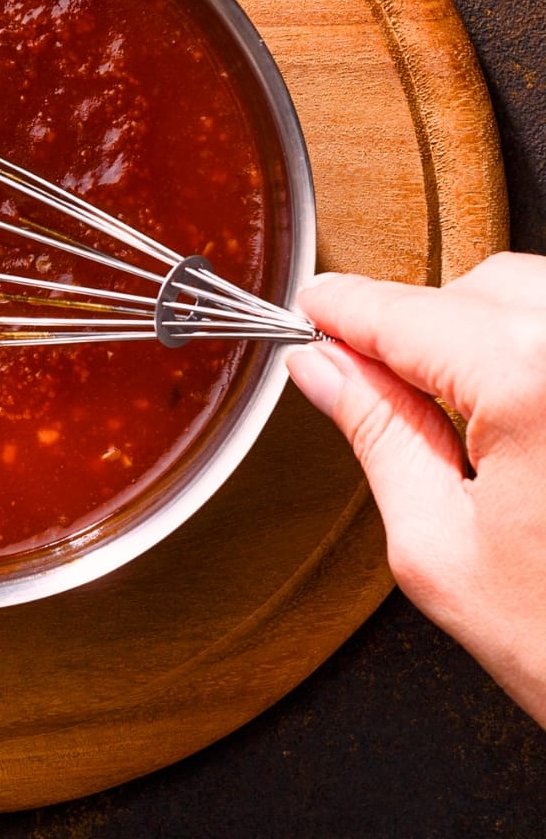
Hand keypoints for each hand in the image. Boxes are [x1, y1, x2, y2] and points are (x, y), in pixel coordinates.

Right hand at [287, 254, 545, 726]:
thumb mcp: (440, 549)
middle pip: (472, 289)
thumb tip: (324, 369)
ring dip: (482, 336)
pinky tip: (523, 422)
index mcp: (533, 380)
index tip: (314, 311)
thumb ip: (377, 435)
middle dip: (418, 331)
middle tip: (377, 392)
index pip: (404, 313)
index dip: (343, 312)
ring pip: (529, 296)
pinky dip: (532, 353)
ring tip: (469, 426)